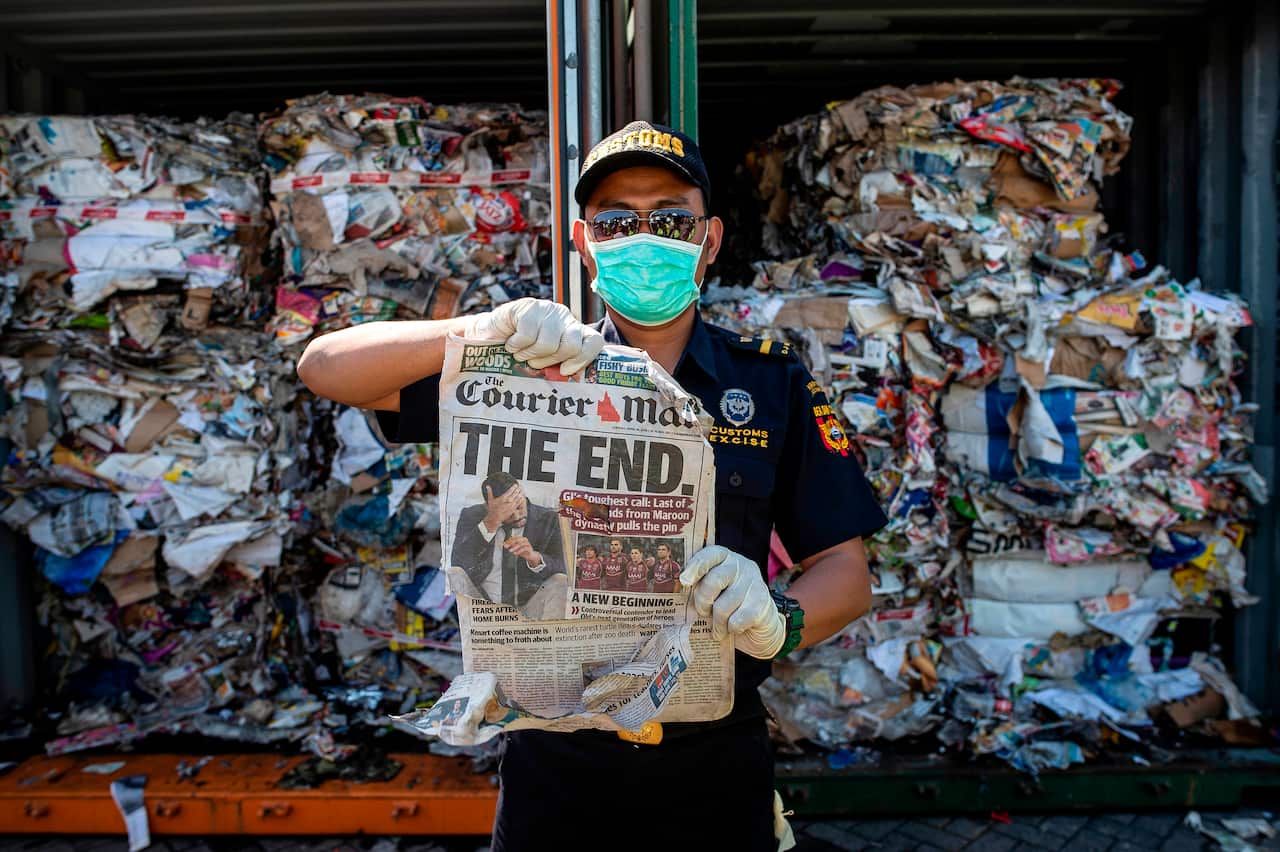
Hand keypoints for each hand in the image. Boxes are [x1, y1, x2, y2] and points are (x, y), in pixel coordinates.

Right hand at [468, 298, 603, 374]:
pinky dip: (516, 345)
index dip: (583, 359)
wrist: (489, 337)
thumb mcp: (543, 362)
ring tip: (520, 352)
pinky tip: (511, 342)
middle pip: (570, 346)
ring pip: (547, 343)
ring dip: (529, 354)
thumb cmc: (520, 353)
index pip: (594, 341)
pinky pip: (527, 334)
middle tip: (534, 362)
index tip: (565, 371)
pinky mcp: (528, 306)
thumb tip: (569, 379)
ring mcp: (547, 310)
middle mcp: (565, 318)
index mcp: (574, 332)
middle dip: (549, 361)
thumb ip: (559, 367)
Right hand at [482, 489, 523, 531]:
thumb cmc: (492, 510)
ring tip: (522, 490)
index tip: (516, 485)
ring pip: (517, 498)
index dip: (513, 487)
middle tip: (520, 486)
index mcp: (502, 498)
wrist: (494, 518)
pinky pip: (517, 504)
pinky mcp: (512, 510)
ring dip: (520, 494)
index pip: (509, 491)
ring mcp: (510, 506)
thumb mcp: (490, 500)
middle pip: (514, 494)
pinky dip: (520, 500)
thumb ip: (489, 492)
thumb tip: (487, 486)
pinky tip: (522, 498)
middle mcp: (507, 502)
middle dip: (518, 489)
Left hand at [503, 536, 542, 569]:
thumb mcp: (516, 548)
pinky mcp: (529, 548)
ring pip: (520, 544)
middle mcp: (524, 540)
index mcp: (521, 538)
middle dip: (510, 543)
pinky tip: (515, 554)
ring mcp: (527, 544)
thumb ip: (510, 546)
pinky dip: (519, 551)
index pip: (514, 537)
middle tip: (506, 546)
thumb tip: (503, 545)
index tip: (504, 544)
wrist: (530, 555)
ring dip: (514, 547)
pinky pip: (524, 549)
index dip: (508, 540)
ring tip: (510, 551)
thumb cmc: (523, 551)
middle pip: (517, 540)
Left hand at [680, 545, 785, 659]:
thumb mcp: (714, 592)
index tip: (684, 581)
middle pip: (714, 581)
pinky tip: (734, 628)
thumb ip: (699, 587)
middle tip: (703, 613)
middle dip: (702, 601)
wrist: (760, 627)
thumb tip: (677, 592)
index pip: (709, 555)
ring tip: (718, 629)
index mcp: (725, 558)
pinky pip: (737, 620)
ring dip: (717, 624)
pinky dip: (731, 629)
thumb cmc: (729, 607)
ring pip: (723, 606)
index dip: (695, 566)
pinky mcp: (762, 603)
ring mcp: (754, 583)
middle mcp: (741, 566)